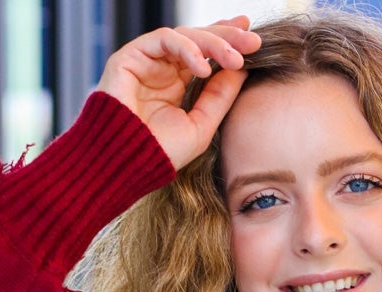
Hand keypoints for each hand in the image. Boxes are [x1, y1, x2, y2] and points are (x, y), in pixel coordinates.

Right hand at [96, 15, 261, 173]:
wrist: (126, 165)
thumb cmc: (160, 153)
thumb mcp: (201, 126)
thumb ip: (220, 97)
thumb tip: (242, 68)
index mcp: (176, 83)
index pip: (204, 54)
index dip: (227, 43)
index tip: (254, 42)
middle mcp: (162, 68)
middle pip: (198, 39)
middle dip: (227, 38)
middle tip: (253, 42)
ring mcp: (146, 61)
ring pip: (185, 36)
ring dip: (213, 43)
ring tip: (235, 59)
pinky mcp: (130, 56)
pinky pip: (164, 40)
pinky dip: (187, 50)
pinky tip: (204, 68)